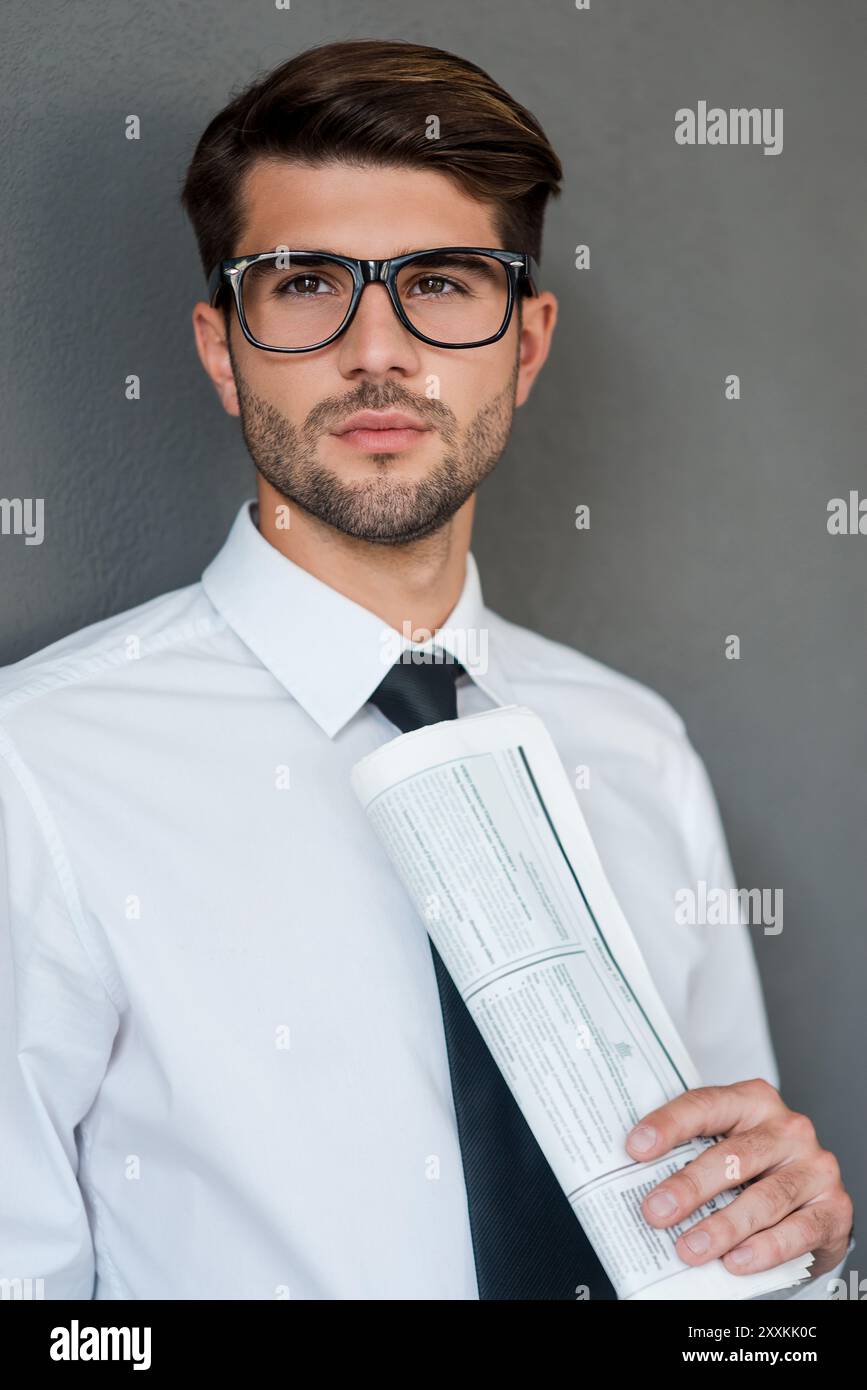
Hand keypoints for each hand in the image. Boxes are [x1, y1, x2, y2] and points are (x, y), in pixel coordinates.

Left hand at [625, 1078, 852, 1279]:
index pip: (706, 1105)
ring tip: (690, 1248)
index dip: (669, 1125)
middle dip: (691, 1186)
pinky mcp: (834, 1207)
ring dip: (722, 1227)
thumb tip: (636, 1182)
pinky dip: (763, 1249)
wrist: (810, 1204)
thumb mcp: (725, 1150)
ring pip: (764, 1198)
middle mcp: (787, 1128)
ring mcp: (814, 1167)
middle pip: (734, 1155)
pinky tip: (735, 1261)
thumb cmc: (756, 1172)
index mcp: (752, 1101)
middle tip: (656, 1211)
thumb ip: (691, 1156)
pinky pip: (797, 1231)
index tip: (636, 1148)